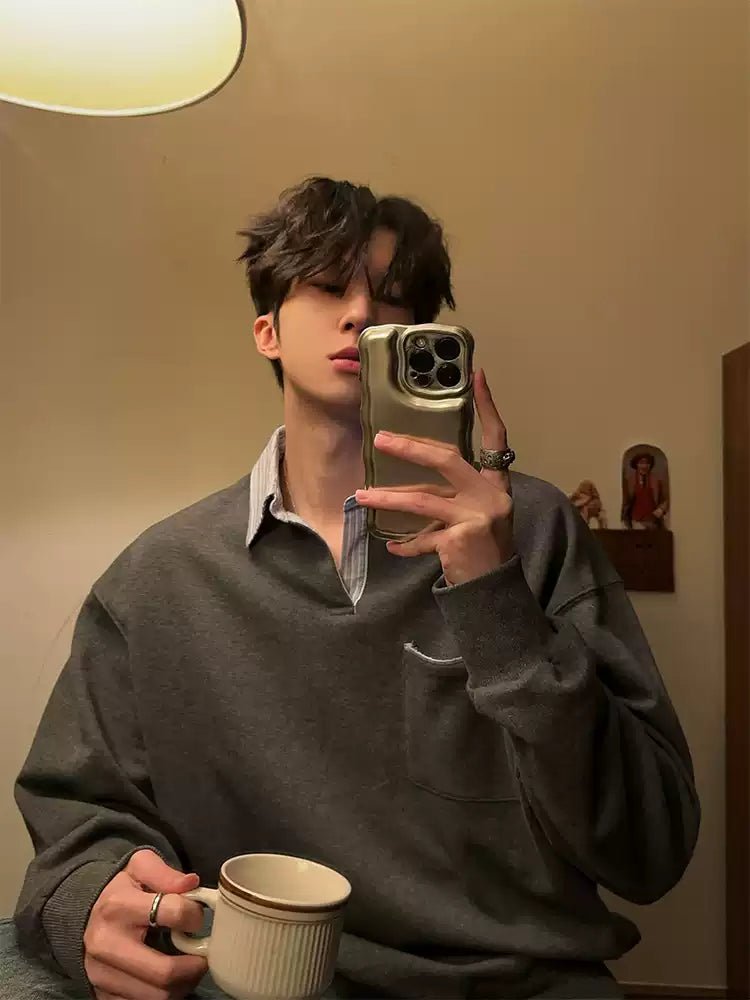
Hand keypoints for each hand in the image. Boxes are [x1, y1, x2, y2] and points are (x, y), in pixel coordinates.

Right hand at [84, 849, 206, 999]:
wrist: (81, 914)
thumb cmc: (119, 889)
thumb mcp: (139, 866)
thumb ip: (165, 873)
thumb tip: (192, 883)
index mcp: (118, 906)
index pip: (173, 912)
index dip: (194, 915)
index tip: (197, 916)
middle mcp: (107, 945)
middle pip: (164, 972)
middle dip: (194, 967)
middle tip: (203, 956)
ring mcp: (102, 974)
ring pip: (157, 996)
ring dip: (183, 985)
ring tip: (188, 968)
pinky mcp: (101, 994)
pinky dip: (164, 995)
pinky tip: (169, 979)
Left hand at [355, 368, 513, 585]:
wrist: (495, 592)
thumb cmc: (483, 549)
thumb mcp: (477, 515)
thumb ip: (453, 496)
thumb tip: (407, 488)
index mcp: (496, 484)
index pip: (496, 437)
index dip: (487, 406)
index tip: (477, 375)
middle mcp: (490, 495)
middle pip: (446, 459)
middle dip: (409, 448)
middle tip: (380, 440)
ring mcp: (476, 517)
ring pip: (423, 499)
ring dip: (388, 498)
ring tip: (361, 496)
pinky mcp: (461, 540)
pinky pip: (423, 537)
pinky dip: (405, 543)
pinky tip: (391, 546)